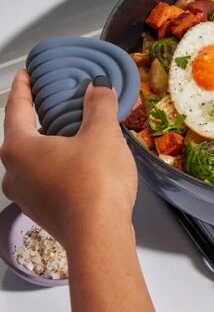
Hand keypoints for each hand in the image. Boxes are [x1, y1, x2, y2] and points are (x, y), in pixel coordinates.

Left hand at [0, 70, 137, 246]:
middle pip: (22, 135)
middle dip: (38, 115)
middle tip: (56, 98)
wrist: (99, 237)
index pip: (15, 108)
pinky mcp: (43, 212)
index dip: (22, 87)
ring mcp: (26, 197)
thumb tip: (98, 86)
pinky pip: (46, 176)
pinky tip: (82, 158)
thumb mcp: (102, 133)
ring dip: (51, 140)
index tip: (26, 74)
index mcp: (18, 148)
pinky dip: (59, 161)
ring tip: (74, 128)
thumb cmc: (94, 180)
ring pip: (35, 158)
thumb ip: (99, 104)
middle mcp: (13, 173)